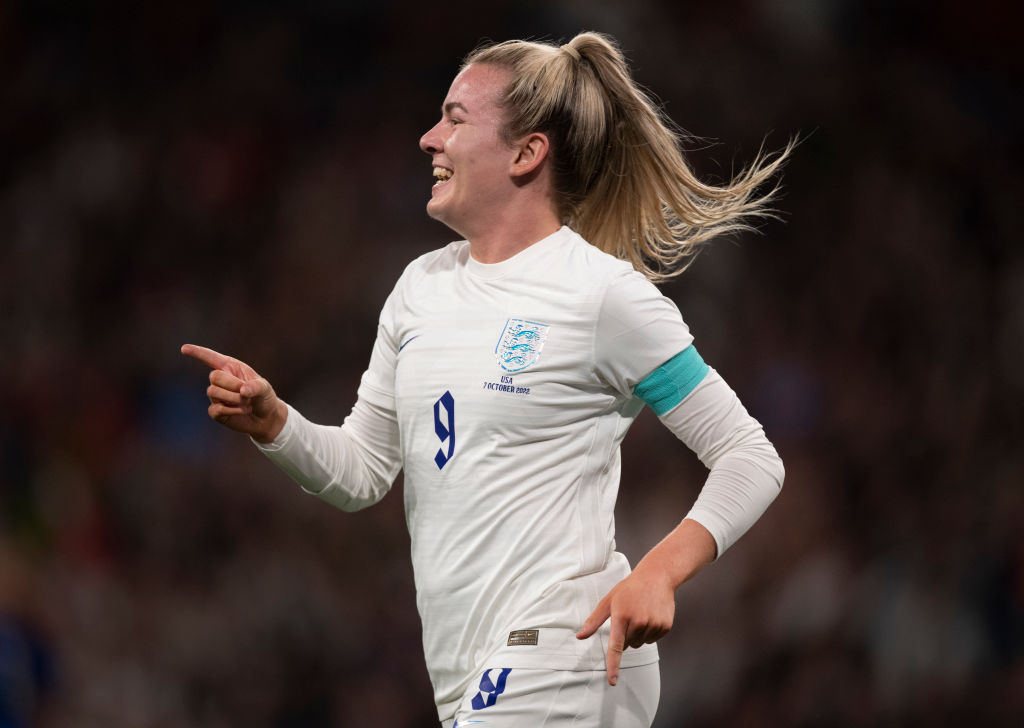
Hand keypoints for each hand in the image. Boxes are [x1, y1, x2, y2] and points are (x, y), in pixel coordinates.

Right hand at [180, 344, 286, 442]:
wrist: (266, 418)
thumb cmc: (264, 397)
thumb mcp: (266, 388)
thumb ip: (256, 387)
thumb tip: (243, 390)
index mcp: (231, 367)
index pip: (211, 357)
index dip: (197, 352)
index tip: (184, 348)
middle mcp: (222, 380)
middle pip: (213, 376)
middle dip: (231, 384)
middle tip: (246, 392)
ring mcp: (217, 396)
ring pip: (213, 392)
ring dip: (233, 398)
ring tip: (247, 403)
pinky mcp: (216, 411)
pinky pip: (215, 409)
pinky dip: (231, 410)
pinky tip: (242, 411)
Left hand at [576, 564, 675, 685]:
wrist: (657, 577)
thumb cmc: (628, 589)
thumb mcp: (609, 601)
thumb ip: (594, 620)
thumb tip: (579, 636)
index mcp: (621, 616)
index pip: (616, 646)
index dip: (613, 665)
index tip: (613, 681)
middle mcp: (638, 622)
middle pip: (628, 645)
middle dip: (626, 635)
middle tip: (629, 615)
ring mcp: (653, 625)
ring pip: (640, 643)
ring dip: (638, 634)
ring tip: (640, 613)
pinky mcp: (665, 627)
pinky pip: (653, 639)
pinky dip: (650, 631)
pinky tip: (651, 614)